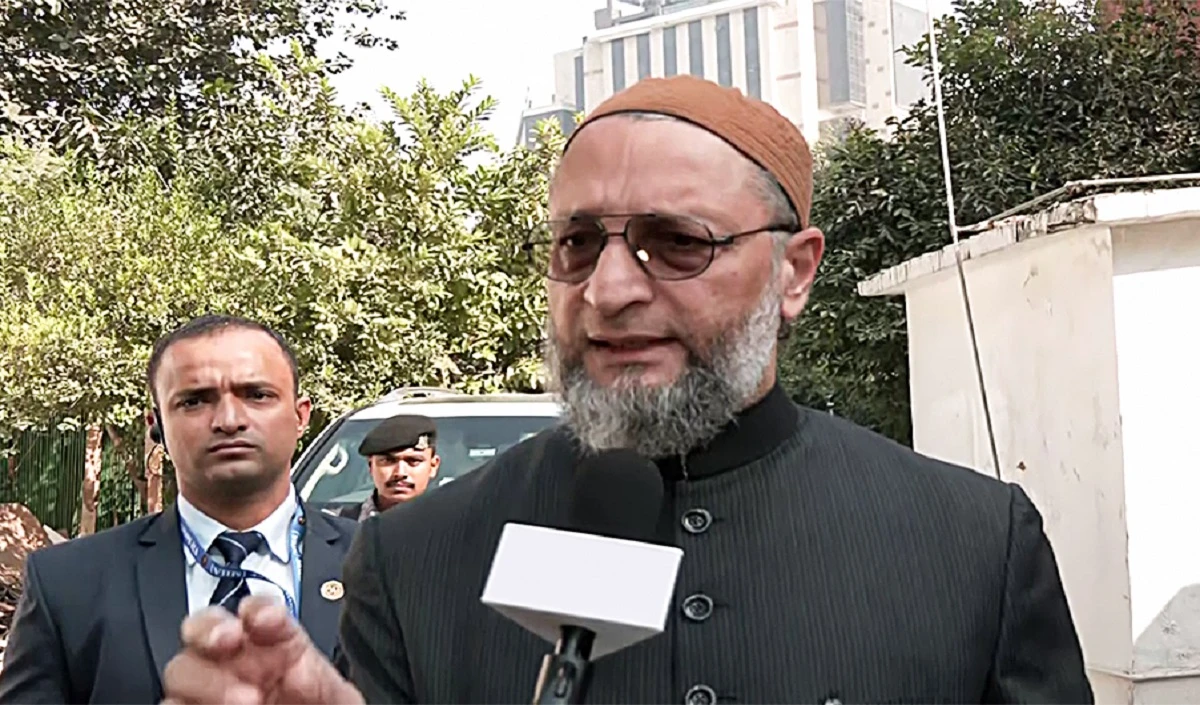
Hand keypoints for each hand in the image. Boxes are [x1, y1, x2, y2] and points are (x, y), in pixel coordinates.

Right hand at [162, 596, 363, 704]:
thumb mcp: (334, 696)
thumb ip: (320, 680)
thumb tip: (304, 674)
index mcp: (272, 645)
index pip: (257, 611)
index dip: (258, 608)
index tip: (268, 619)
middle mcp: (235, 662)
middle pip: (202, 629)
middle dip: (211, 629)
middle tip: (229, 641)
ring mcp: (209, 689)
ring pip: (181, 670)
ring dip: (205, 680)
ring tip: (244, 700)